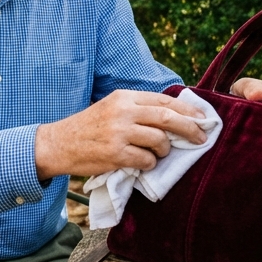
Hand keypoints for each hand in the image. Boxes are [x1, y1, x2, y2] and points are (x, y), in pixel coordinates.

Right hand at [35, 89, 206, 180]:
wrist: (59, 144)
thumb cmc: (89, 127)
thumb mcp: (112, 108)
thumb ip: (138, 108)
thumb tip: (175, 116)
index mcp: (124, 97)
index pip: (164, 100)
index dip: (188, 110)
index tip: (203, 119)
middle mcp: (123, 111)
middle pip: (168, 118)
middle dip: (190, 129)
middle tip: (201, 138)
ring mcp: (119, 133)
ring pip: (159, 141)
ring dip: (165, 151)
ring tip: (158, 154)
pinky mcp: (115, 154)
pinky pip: (146, 160)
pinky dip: (149, 164)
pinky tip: (141, 164)